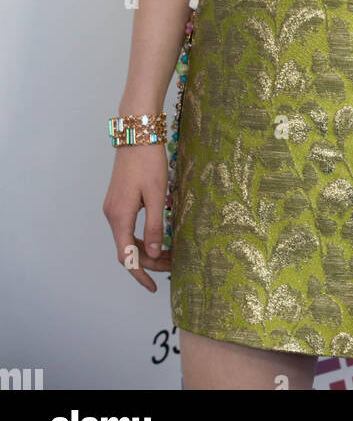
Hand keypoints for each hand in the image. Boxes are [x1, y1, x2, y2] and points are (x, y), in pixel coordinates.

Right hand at [103, 144, 172, 291]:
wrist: (137, 134)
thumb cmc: (148, 162)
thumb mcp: (156, 195)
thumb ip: (154, 226)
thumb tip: (153, 253)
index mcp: (119, 216)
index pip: (126, 257)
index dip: (139, 274)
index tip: (153, 286)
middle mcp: (112, 215)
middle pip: (128, 249)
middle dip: (149, 261)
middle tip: (173, 264)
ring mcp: (113, 208)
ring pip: (127, 239)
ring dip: (146, 249)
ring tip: (169, 254)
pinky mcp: (118, 201)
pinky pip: (127, 227)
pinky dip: (141, 237)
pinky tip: (157, 238)